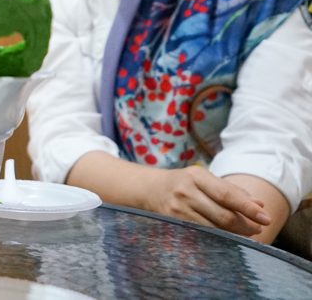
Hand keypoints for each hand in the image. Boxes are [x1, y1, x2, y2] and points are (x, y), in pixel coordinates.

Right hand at [148, 165, 270, 236]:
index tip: (265, 218)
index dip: (248, 208)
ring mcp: (177, 209)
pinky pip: (201, 234)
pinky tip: (225, 237)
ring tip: (245, 234)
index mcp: (196, 176)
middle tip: (257, 229)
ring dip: (233, 234)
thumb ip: (231, 189)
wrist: (149, 188)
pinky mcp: (172, 222)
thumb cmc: (183, 182)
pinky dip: (217, 237)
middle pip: (222, 215)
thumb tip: (259, 204)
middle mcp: (185, 191)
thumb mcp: (204, 178)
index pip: (227, 195)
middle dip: (245, 225)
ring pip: (213, 228)